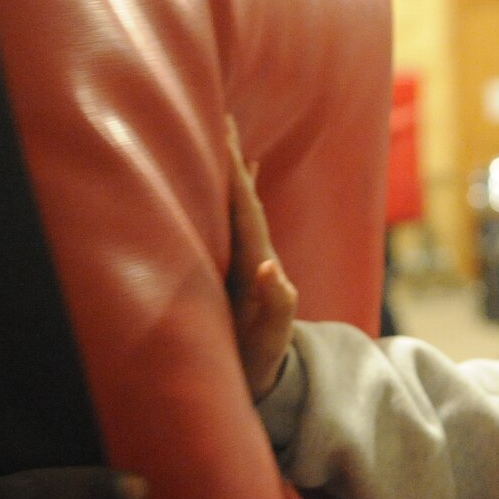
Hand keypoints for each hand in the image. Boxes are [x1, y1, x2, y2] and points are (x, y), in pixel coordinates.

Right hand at [225, 115, 296, 400]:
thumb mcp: (267, 344)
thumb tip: (273, 271)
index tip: (226, 135)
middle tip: (224, 115)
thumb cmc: (261, 366)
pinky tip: (246, 169)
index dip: (236, 175)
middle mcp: (255, 256)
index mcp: (256, 266)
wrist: (268, 383)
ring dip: (235, 168)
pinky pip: (238, 218)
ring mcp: (249, 259)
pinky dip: (239, 191)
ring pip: (240, 203)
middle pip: (244, 198)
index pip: (246, 212)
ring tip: (229, 132)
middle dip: (233, 159)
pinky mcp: (242, 267)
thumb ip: (274, 309)